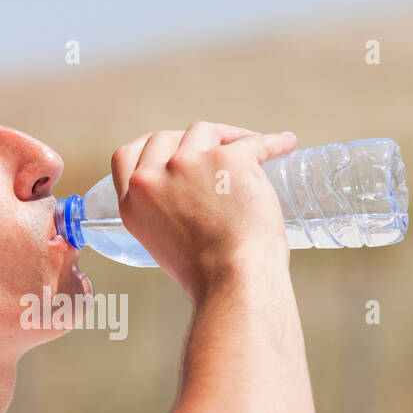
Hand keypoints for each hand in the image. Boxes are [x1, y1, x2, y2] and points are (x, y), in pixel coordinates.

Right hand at [109, 122, 296, 299]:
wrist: (233, 280)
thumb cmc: (208, 274)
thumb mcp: (163, 244)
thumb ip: (164, 214)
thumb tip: (190, 198)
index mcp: (133, 202)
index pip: (127, 156)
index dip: (149, 147)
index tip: (168, 146)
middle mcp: (152, 178)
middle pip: (166, 137)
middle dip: (190, 140)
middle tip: (215, 149)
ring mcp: (188, 164)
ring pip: (205, 132)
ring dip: (228, 138)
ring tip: (251, 148)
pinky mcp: (227, 159)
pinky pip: (254, 142)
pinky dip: (273, 142)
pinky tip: (284, 143)